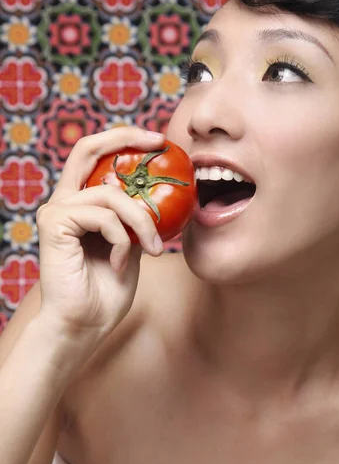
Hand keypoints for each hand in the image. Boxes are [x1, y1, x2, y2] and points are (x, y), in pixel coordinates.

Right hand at [36, 127, 164, 350]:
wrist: (84, 325)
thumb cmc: (107, 291)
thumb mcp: (131, 246)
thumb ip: (134, 219)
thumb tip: (158, 197)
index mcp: (81, 205)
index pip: (97, 158)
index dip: (124, 141)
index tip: (159, 143)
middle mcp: (65, 201)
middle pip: (88, 148)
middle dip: (125, 138)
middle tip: (159, 143)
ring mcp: (57, 211)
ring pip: (110, 194)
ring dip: (140, 221)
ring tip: (152, 248)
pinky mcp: (54, 224)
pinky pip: (103, 215)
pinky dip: (121, 238)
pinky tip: (120, 262)